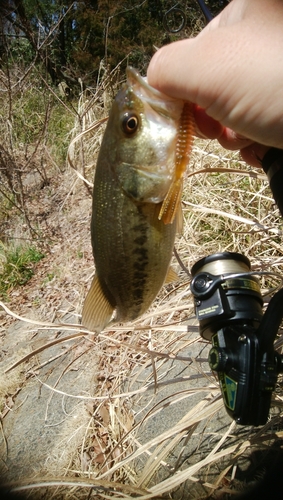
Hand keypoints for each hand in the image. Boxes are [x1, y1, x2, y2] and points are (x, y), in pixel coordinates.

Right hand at [147, 0, 282, 166]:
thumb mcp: (208, 68)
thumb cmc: (276, 83)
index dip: (184, 90)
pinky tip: (263, 146)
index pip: (195, 52)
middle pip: (217, 84)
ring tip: (250, 138)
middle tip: (223, 128)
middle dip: (212, 117)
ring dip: (234, 134)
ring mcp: (280, 73)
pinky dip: (256, 142)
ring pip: (238, 108)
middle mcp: (267, 38)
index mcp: (248, 12)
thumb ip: (166, 69)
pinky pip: (262, 122)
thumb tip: (155, 86)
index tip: (190, 118)